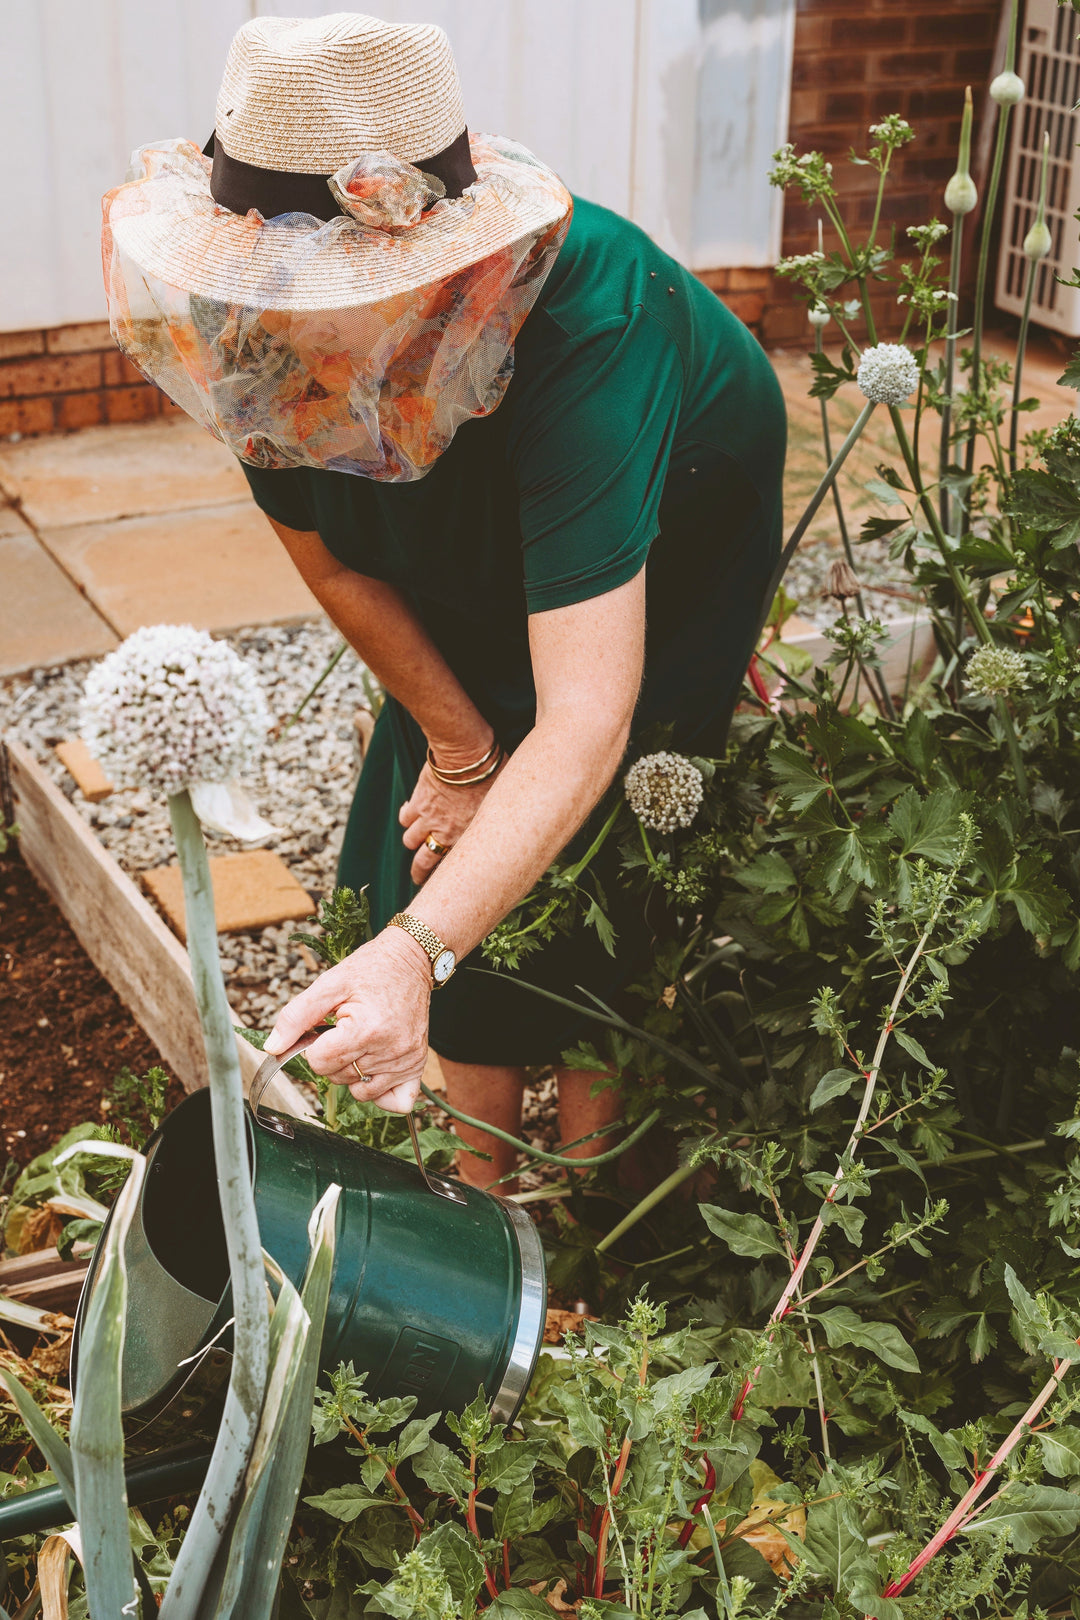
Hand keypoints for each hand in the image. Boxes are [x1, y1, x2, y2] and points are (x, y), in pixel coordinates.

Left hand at [264, 929, 432, 1112]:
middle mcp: (390, 1048)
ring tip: (362, 1043)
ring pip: (362, 1092)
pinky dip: (382, 1093)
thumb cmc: (370, 969)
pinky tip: (376, 1070)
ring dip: (354, 1072)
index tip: (328, 1028)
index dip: (316, 1046)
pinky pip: (397, 1102)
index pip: (320, 1062)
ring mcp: (408, 1060)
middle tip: (346, 1030)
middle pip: (339, 1077)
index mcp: (366, 1028)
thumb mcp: (328, 984)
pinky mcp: (418, 1064)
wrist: (410, 960)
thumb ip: (296, 1017)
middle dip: (334, 1057)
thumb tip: (273, 1048)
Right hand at [399, 750, 503, 883]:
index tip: (440, 882)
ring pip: (409, 839)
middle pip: (422, 860)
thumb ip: (496, 820)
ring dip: (413, 841)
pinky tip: (411, 814)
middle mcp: (443, 831)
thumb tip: (512, 825)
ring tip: (416, 841)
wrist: (466, 755)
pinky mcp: (418, 799)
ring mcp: (427, 816)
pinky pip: (405, 816)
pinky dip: (407, 817)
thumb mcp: (501, 804)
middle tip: (418, 876)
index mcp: (466, 836)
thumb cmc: (492, 776)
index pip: (450, 866)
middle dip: (418, 871)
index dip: (442, 877)